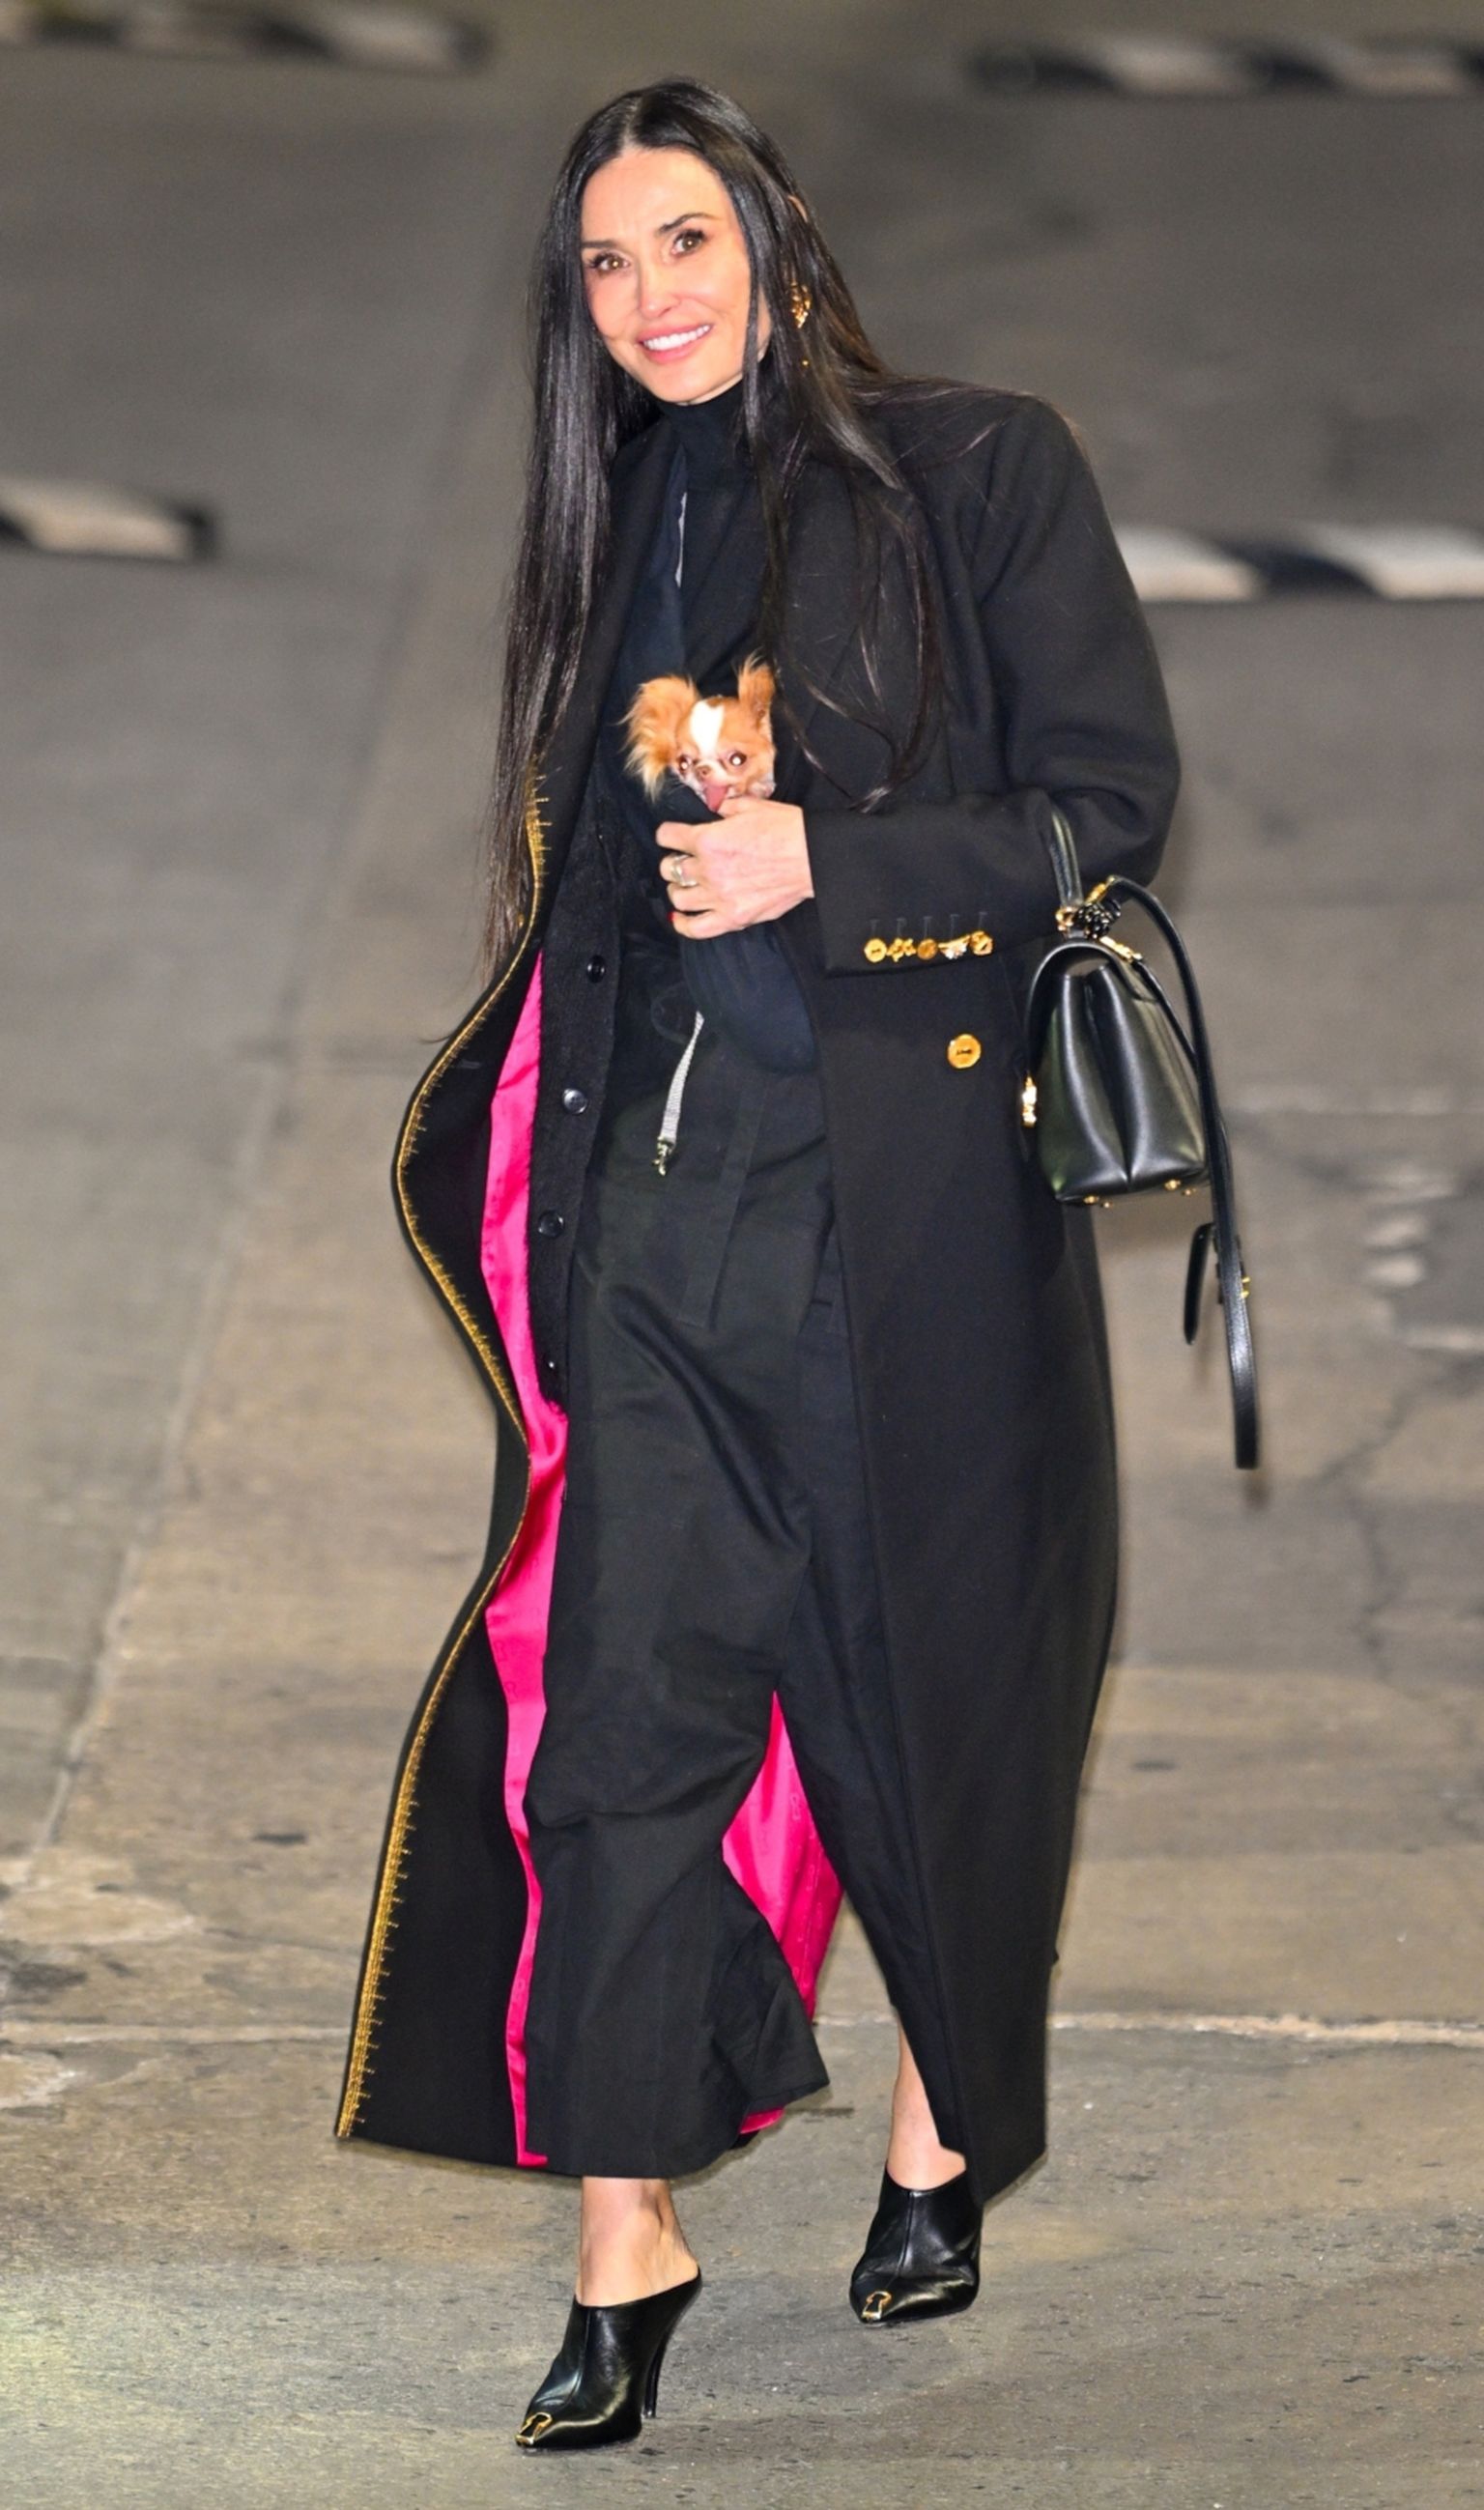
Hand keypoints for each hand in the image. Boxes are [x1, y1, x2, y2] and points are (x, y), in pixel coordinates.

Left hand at [658, 797, 813, 937]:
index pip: (667, 836)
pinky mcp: (733, 917)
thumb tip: (714, 809)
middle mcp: (708, 869)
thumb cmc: (787, 829)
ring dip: (678, 889)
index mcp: (708, 839)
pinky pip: (696, 928)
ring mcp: (719, 897)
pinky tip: (681, 917)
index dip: (667, 834)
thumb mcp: (751, 805)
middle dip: (672, 862)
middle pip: (669, 868)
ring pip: (678, 898)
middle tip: (682, 861)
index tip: (671, 835)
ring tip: (686, 886)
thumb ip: (725, 807)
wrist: (812, 857)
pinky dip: (684, 924)